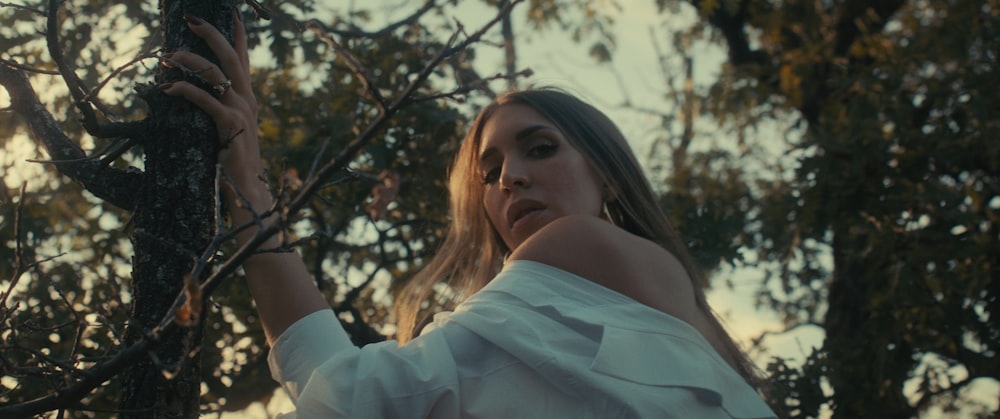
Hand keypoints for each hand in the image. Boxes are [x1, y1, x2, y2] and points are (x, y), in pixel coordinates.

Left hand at [160, 12, 266, 208]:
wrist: (249, 188)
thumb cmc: (234, 161)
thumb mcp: (229, 128)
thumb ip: (219, 108)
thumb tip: (197, 94)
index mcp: (247, 97)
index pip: (243, 58)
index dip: (238, 33)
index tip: (232, 12)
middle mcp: (247, 99)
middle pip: (231, 56)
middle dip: (211, 34)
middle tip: (191, 19)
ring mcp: (240, 111)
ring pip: (215, 73)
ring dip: (189, 60)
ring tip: (167, 57)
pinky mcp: (229, 124)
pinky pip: (204, 100)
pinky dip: (184, 90)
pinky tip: (167, 89)